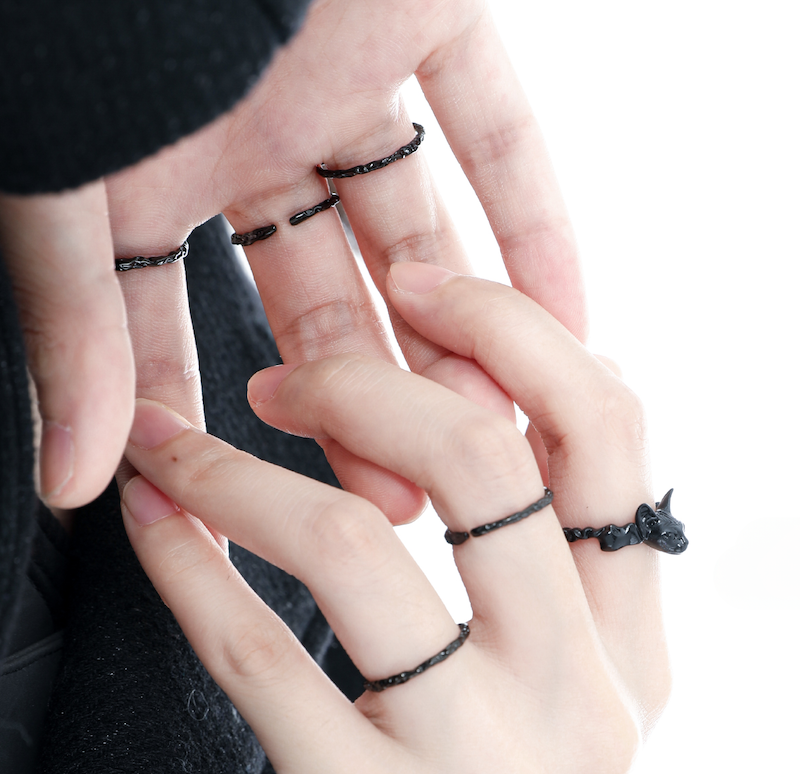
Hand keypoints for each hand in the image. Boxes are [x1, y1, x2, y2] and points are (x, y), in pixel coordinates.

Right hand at [0, 0, 584, 515]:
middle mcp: (243, 135)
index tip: (254, 496)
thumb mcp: (68, 185)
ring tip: (485, 426)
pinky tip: (564, 312)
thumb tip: (68, 479)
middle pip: (316, 298)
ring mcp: (333, 78)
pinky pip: (491, 125)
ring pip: (408, 231)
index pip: (172, 324)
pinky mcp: (416, 10)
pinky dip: (532, 216)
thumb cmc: (83, 16)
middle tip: (401, 497)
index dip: (208, 411)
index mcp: (149, 174)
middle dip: (359, 401)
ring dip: (448, 331)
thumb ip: (77, 327)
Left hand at [120, 264, 667, 773]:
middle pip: (489, 460)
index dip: (515, 335)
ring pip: (358, 543)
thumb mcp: (541, 719)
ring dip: (238, 474)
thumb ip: (540, 588)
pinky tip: (149, 528)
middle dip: (366, 384)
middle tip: (282, 377)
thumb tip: (500, 416)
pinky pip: (263, 653)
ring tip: (173, 450)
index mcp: (633, 661)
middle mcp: (586, 705)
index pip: (611, 436)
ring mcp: (494, 772)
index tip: (419, 292)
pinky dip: (189, 569)